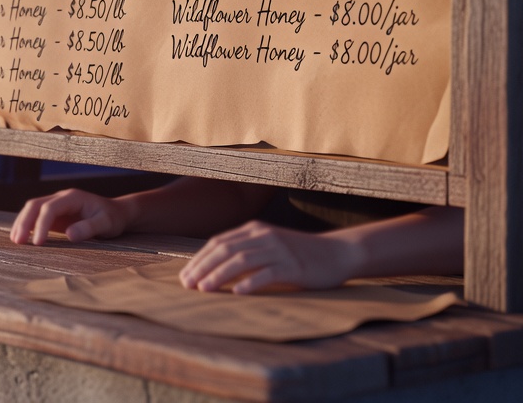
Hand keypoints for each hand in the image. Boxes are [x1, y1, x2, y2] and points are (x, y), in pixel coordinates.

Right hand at [10, 189, 129, 245]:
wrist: (117, 214)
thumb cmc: (112, 218)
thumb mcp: (106, 224)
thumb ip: (88, 228)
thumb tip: (68, 235)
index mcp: (72, 197)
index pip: (50, 208)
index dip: (41, 225)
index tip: (38, 243)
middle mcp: (61, 198)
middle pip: (35, 205)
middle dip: (24, 222)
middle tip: (17, 241)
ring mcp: (56, 205)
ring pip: (32, 209)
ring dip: (22, 223)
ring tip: (15, 241)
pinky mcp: (55, 215)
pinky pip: (36, 217)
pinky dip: (27, 226)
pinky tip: (21, 237)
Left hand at [179, 221, 359, 293]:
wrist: (338, 252)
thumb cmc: (299, 254)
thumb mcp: (269, 246)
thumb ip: (246, 251)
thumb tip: (213, 270)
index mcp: (254, 229)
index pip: (218, 242)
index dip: (199, 259)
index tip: (185, 276)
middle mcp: (264, 235)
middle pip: (225, 250)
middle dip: (203, 267)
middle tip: (187, 285)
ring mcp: (279, 249)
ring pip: (242, 260)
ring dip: (219, 275)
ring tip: (204, 289)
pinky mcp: (294, 266)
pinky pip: (268, 273)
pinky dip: (250, 282)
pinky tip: (237, 292)